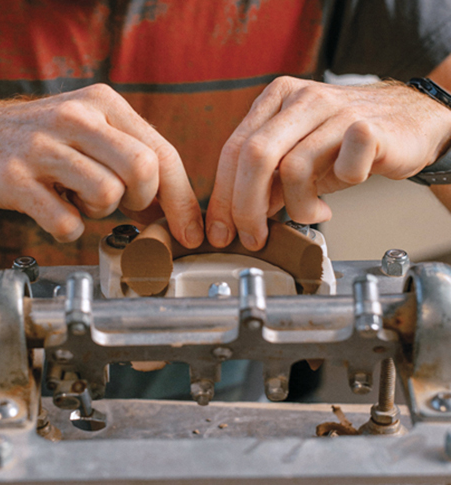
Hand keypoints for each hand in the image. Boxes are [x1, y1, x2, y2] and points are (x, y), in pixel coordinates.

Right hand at [0, 84, 203, 246]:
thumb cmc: (48, 142)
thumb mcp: (94, 133)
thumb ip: (134, 162)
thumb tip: (178, 213)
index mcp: (104, 104)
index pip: (162, 152)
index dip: (182, 200)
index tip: (190, 234)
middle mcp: (76, 117)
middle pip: (143, 169)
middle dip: (140, 199)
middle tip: (119, 201)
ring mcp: (43, 146)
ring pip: (107, 195)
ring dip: (99, 210)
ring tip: (76, 195)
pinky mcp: (16, 179)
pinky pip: (67, 223)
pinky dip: (68, 227)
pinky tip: (54, 208)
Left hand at [206, 76, 450, 249]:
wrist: (411, 119)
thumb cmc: (346, 143)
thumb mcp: (298, 156)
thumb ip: (266, 179)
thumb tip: (236, 217)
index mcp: (276, 99)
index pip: (233, 150)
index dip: (222, 197)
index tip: (221, 232)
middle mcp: (302, 99)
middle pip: (254, 156)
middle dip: (245, 208)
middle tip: (253, 237)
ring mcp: (336, 109)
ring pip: (293, 168)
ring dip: (298, 206)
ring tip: (314, 212)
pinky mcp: (370, 126)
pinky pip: (342, 170)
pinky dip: (339, 187)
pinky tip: (346, 183)